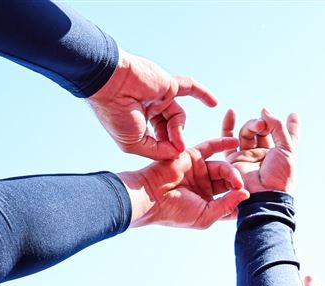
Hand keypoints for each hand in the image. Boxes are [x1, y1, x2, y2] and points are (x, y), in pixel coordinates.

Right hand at [88, 49, 215, 159]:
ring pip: (178, 117)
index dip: (164, 150)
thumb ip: (157, 151)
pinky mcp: (168, 84)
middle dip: (173, 141)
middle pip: (171, 130)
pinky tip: (214, 103)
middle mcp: (150, 110)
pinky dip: (202, 94)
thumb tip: (179, 152)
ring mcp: (159, 96)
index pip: (159, 141)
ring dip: (179, 130)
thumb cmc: (116, 116)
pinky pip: (190, 87)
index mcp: (139, 125)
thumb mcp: (134, 144)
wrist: (110, 86)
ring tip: (178, 139)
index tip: (166, 161)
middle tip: (176, 149)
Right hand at [118, 138, 246, 228]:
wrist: (150, 197)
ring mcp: (200, 171)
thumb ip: (227, 206)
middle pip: (230, 183)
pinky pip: (211, 147)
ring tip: (236, 179)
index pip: (231, 201)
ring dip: (232, 173)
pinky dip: (223, 143)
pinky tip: (236, 141)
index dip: (243, 202)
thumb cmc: (176, 212)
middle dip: (238, 185)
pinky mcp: (193, 156)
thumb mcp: (206, 216)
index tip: (256, 203)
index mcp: (209, 204)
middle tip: (243, 187)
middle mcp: (206, 187)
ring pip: (223, 168)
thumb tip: (247, 194)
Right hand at [221, 108, 299, 194]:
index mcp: (281, 154)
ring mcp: (249, 156)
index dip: (291, 126)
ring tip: (259, 126)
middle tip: (265, 125)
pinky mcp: (235, 160)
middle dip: (265, 123)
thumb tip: (264, 111)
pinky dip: (227, 125)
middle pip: (263, 130)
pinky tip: (231, 111)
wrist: (264, 196)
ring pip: (248, 132)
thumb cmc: (280, 176)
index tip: (293, 116)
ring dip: (253, 125)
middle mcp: (265, 154)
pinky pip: (228, 140)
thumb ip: (278, 127)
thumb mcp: (287, 149)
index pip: (285, 136)